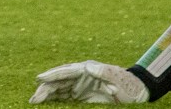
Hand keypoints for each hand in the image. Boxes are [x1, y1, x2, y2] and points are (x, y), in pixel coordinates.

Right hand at [31, 62, 149, 103]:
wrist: (136, 91)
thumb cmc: (128, 84)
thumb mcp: (117, 77)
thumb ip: (103, 72)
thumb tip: (87, 66)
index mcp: (86, 69)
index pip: (65, 71)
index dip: (51, 75)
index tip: (39, 78)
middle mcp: (80, 75)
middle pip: (58, 81)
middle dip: (45, 88)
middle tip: (34, 98)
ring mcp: (80, 85)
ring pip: (58, 89)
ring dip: (46, 94)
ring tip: (34, 101)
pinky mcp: (81, 95)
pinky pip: (64, 96)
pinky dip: (54, 99)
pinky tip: (45, 103)